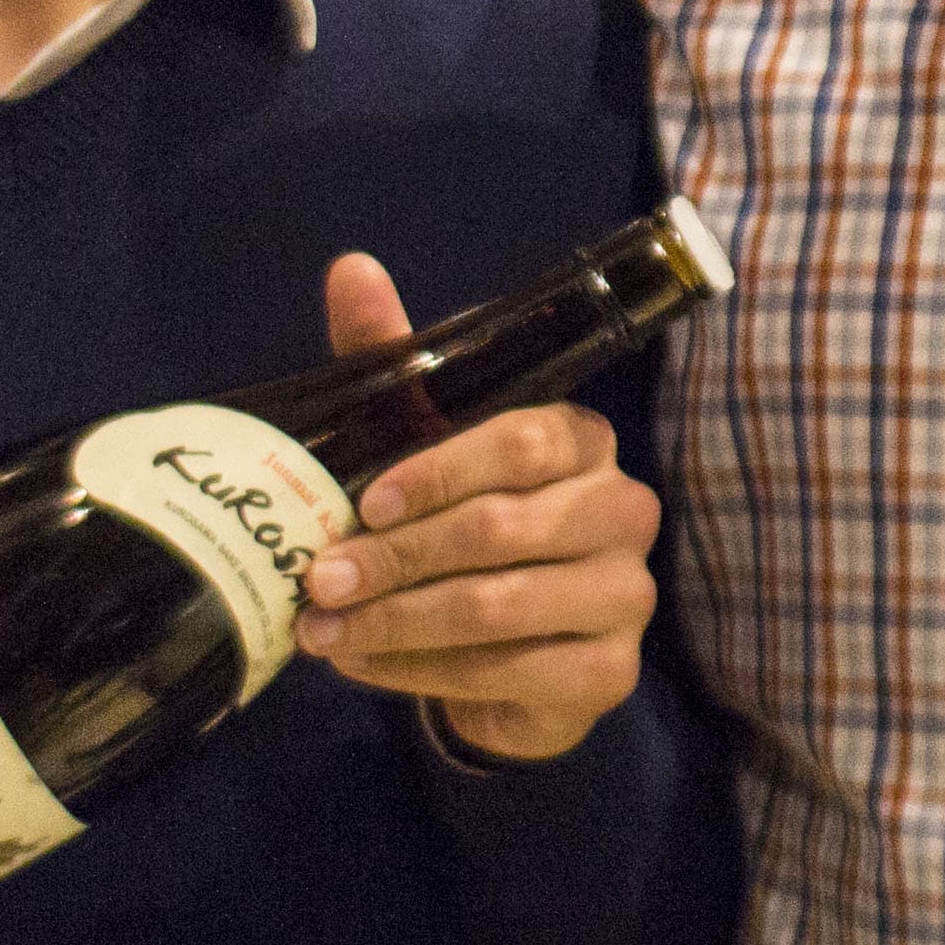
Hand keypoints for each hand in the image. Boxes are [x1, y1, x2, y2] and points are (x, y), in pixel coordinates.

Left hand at [296, 251, 662, 762]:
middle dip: (396, 558)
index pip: (524, 440)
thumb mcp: (424, 442)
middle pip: (503, 529)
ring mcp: (626, 596)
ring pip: (499, 609)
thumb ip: (393, 360)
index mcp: (584, 441)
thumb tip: (351, 268)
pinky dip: (421, 674)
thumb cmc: (463, 525)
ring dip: (396, 623)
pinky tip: (364, 667)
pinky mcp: (612, 674)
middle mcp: (623, 511)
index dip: (439, 471)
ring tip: (322, 630)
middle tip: (318, 578)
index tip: (363, 502)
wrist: (512, 652)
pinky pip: (507, 675)